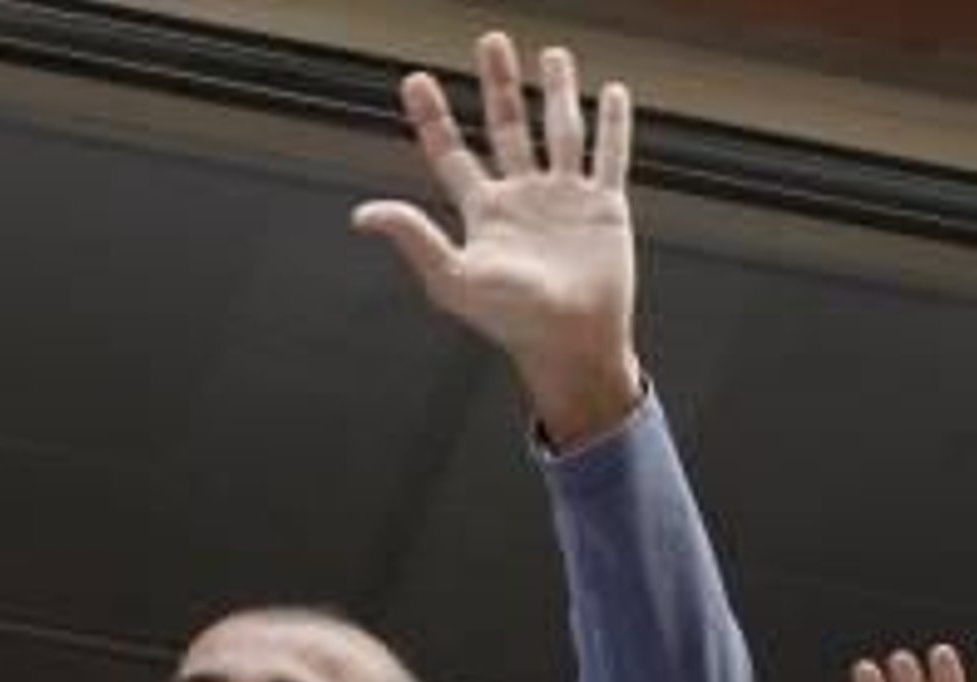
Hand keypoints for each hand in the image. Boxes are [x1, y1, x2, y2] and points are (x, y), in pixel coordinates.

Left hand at [353, 30, 639, 447]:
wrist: (572, 344)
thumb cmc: (514, 322)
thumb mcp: (454, 279)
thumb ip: (413, 239)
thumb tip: (363, 215)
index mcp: (485, 214)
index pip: (452, 154)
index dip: (433, 118)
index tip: (416, 81)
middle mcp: (523, 200)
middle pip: (506, 128)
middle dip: (498, 85)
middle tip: (490, 42)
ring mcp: (564, 201)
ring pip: (558, 132)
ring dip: (555, 93)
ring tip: (553, 55)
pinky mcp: (604, 208)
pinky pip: (608, 156)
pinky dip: (612, 125)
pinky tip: (611, 93)